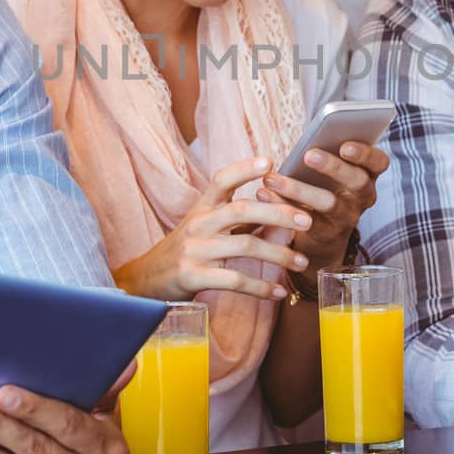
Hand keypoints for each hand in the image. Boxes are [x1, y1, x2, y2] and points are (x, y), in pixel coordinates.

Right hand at [111, 156, 313, 301]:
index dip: (244, 168)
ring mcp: (195, 250)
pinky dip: (261, 288)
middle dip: (278, 214)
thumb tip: (282, 212)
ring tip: (302, 262)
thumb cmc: (186, 249)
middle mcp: (198, 223)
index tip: (270, 162)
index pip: (222, 179)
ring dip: (279, 255)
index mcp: (202, 207)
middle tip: (306, 221)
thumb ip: (238, 220)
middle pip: (242, 210)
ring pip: (245, 246)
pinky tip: (279, 292)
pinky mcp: (193, 276)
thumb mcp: (205, 226)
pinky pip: (235, 281)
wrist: (146, 278)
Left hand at [256, 141, 389, 270]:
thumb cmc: (326, 185)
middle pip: (356, 181)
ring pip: (328, 203)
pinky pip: (305, 220)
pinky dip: (282, 205)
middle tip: (308, 155)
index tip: (346, 146)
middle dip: (333, 167)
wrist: (324, 233)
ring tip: (272, 178)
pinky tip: (263, 194)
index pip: (379, 162)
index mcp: (368, 174)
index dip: (365, 154)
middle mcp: (363, 197)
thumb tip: (311, 133)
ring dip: (298, 189)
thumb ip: (328, 151)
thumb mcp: (333, 170)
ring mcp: (347, 217)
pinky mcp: (326, 233)